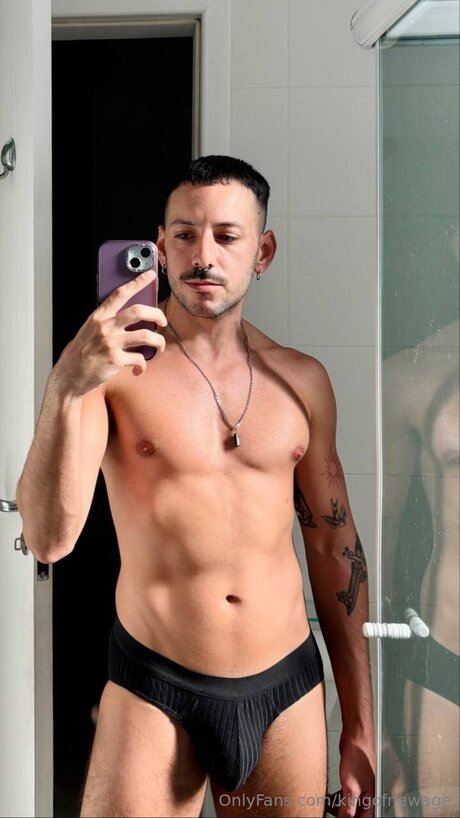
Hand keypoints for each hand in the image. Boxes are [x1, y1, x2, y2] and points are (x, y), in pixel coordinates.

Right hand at [55, 269, 166, 394]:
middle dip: (157, 314)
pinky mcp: (116, 360)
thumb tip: (129, 318)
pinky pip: (140, 359)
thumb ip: (106, 322)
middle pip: (138, 311)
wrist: (69, 375)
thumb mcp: (89, 330)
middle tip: (163, 321)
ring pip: (146, 336)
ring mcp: (111, 343)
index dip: (137, 282)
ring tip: (160, 345)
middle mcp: (105, 327)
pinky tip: (139, 369)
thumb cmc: (81, 353)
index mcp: (99, 317)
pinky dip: (143, 365)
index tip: (150, 275)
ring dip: (159, 341)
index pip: (120, 293)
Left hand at [327, 732, 374, 817]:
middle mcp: (366, 796)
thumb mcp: (352, 787)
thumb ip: (349, 806)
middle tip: (332, 813)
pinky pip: (343, 795)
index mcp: (370, 801)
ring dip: (338, 808)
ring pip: (349, 806)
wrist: (356, 737)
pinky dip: (336, 799)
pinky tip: (328, 798)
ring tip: (327, 807)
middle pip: (356, 815)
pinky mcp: (351, 780)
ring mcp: (359, 788)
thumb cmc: (359, 757)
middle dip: (343, 815)